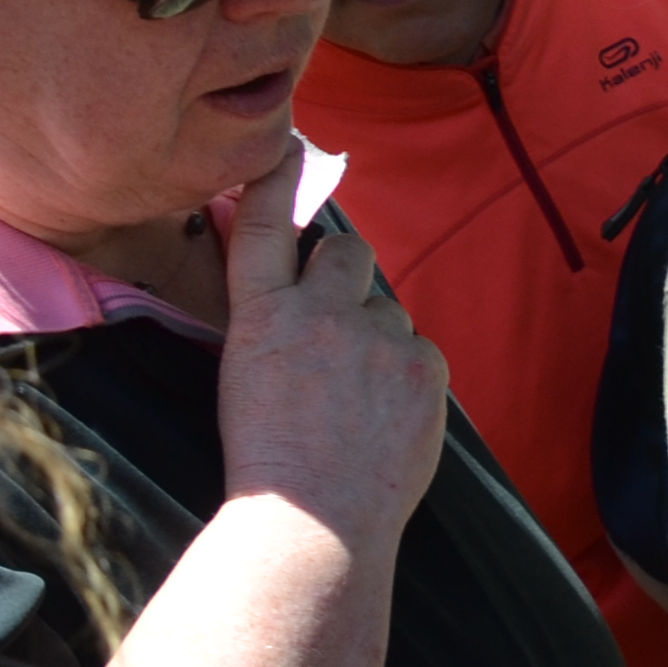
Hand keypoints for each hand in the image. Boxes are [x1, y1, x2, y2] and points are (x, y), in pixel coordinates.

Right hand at [209, 134, 444, 549]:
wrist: (316, 521)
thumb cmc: (268, 458)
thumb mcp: (243, 375)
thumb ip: (271, 320)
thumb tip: (291, 284)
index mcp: (260, 315)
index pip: (267, 227)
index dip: (278, 181)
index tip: (288, 146)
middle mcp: (321, 312)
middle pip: (347, 249)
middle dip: (342, 269)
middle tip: (334, 318)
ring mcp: (378, 338)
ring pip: (386, 307)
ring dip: (374, 332)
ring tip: (355, 393)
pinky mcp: (424, 366)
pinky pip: (418, 347)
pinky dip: (406, 370)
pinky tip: (384, 411)